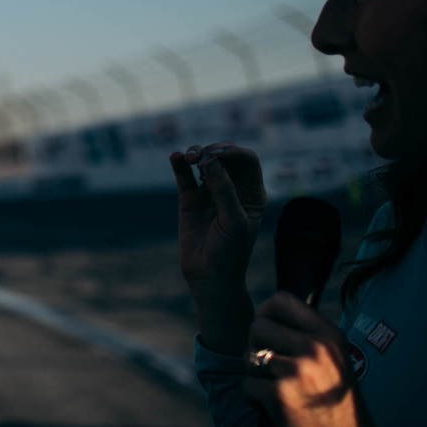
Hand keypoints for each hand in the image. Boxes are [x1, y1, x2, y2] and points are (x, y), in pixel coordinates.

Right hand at [171, 142, 266, 289]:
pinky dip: (179, 163)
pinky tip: (175, 157)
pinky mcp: (190, 198)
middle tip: (202, 158)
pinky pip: (184, 174)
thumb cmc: (230, 252)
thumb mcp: (233, 221)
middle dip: (214, 150)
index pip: (247, 160)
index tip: (218, 156)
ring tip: (188, 157)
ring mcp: (210, 191)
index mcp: (252, 192)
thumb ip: (224, 191)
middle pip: (225, 155)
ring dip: (196, 153)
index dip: (233, 152)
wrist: (209, 276)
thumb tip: (211, 161)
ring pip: (204, 160)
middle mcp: (232, 187)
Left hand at [245, 292, 382, 426]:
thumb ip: (306, 335)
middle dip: (256, 347)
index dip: (266, 313)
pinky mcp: (281, 395)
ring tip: (278, 389)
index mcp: (329, 335)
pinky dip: (255, 399)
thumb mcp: (333, 359)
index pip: (282, 299)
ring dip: (256, 375)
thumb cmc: (337, 403)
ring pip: (249, 357)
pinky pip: (248, 386)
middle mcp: (315, 348)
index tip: (267, 330)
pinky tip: (276, 408)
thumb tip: (266, 314)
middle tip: (271, 367)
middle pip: (258, 326)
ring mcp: (298, 371)